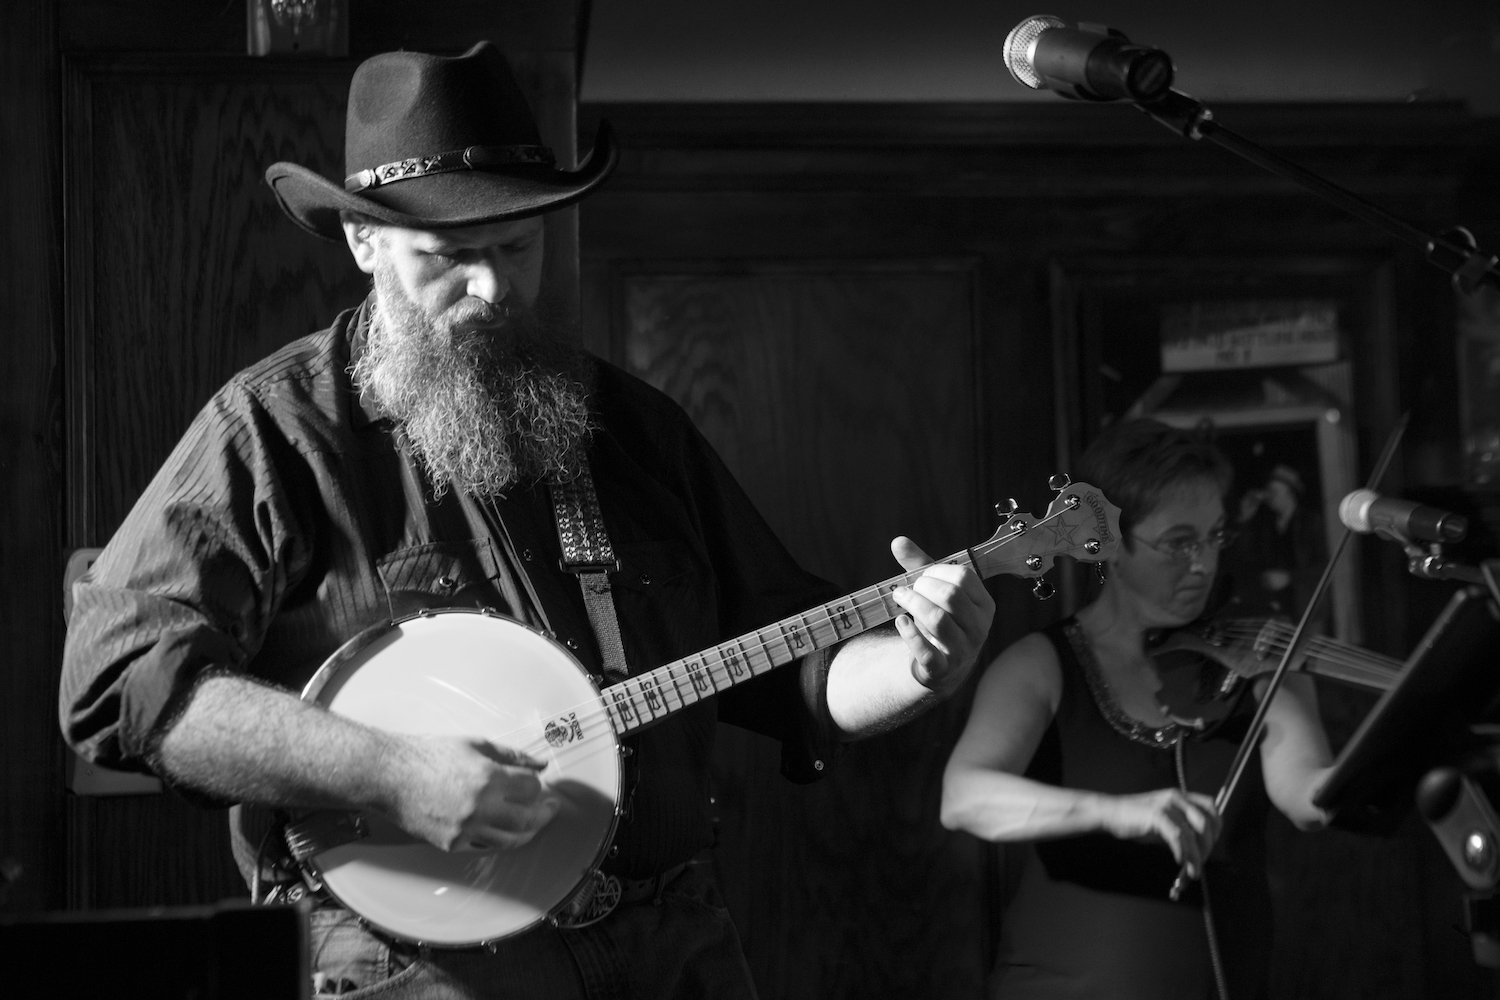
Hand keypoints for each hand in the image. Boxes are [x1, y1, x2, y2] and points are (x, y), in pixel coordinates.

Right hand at [393, 735, 560, 851]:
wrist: (389, 776)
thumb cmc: (430, 755)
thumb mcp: (475, 744)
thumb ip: (512, 756)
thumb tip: (540, 764)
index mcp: (488, 777)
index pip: (531, 788)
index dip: (539, 785)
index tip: (539, 783)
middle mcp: (479, 807)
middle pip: (527, 819)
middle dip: (544, 813)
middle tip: (550, 807)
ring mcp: (465, 829)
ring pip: (510, 839)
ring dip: (526, 831)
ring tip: (532, 821)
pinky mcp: (451, 844)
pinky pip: (485, 846)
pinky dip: (499, 838)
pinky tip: (504, 829)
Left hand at [889, 536, 995, 694]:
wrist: (941, 667)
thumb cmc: (941, 619)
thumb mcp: (935, 592)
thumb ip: (919, 566)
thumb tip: (898, 541)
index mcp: (984, 604)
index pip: (963, 577)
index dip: (937, 572)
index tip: (922, 577)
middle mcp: (979, 627)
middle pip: (951, 596)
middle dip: (923, 587)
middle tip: (907, 589)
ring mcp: (963, 650)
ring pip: (938, 620)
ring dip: (912, 604)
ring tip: (899, 598)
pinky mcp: (943, 669)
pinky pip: (926, 651)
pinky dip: (910, 633)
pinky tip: (901, 621)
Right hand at [1100, 788, 1220, 877]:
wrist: (1112, 813)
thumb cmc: (1137, 819)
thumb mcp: (1164, 819)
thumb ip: (1182, 828)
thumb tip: (1199, 850)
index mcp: (1180, 797)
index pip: (1210, 808)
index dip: (1216, 828)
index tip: (1211, 845)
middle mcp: (1176, 798)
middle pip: (1205, 823)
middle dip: (1207, 847)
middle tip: (1200, 863)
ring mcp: (1166, 805)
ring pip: (1191, 834)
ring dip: (1195, 856)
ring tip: (1192, 871)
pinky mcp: (1156, 815)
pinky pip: (1176, 837)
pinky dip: (1181, 852)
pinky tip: (1179, 861)